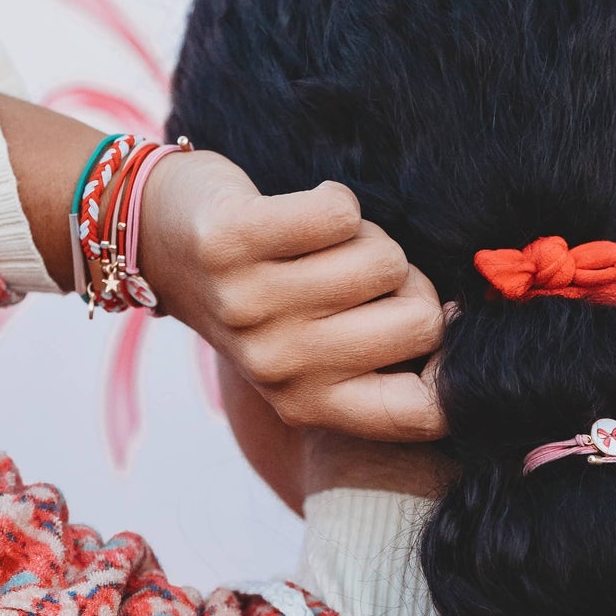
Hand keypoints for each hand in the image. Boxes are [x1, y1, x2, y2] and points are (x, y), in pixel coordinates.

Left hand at [140, 149, 446, 441]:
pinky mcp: (230, 241)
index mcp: (309, 406)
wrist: (153, 237)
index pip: (421, 415)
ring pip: (384, 260)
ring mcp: (251, 307)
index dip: (457, 372)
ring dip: (364, 237)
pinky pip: (341, 211)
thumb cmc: (262, 291)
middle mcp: (279, 367)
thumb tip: (462, 320)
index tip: (439, 329)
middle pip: (420, 324)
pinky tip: (298, 214)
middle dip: (406, 283)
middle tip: (355, 276)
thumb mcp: (312, 351)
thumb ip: (379, 355)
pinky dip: (333, 200)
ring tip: (317, 246)